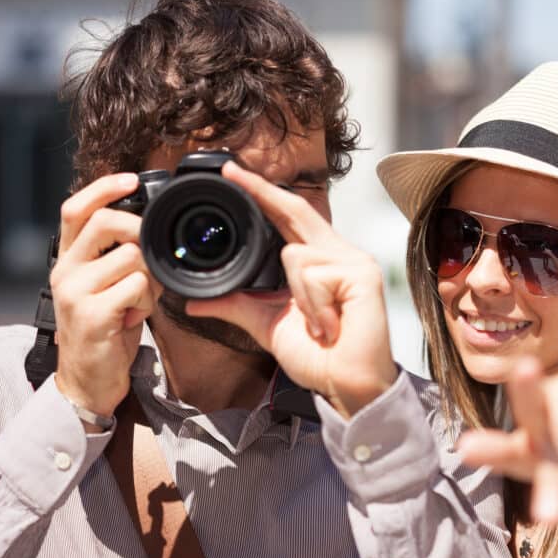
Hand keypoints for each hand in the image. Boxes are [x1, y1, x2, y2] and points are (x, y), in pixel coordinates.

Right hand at [50, 173, 162, 418]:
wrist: (87, 382)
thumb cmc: (104, 330)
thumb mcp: (104, 286)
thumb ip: (115, 256)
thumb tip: (147, 226)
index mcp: (68, 259)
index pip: (75, 208)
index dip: (103, 187)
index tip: (133, 178)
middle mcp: (65, 271)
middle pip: (106, 222)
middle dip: (140, 230)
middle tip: (152, 254)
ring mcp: (75, 292)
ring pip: (131, 257)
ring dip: (151, 276)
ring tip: (143, 299)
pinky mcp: (91, 315)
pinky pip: (136, 288)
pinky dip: (147, 300)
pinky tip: (136, 316)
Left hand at [186, 161, 397, 417]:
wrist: (346, 385)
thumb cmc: (318, 357)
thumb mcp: (266, 325)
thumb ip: (235, 305)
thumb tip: (194, 302)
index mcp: (320, 261)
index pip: (289, 218)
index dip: (263, 195)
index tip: (233, 175)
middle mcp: (340, 254)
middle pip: (296, 212)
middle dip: (262, 192)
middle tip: (230, 172)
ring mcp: (354, 263)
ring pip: (296, 255)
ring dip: (296, 297)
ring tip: (317, 325)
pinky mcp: (362, 276)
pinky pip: (314, 275)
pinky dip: (313, 306)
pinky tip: (328, 326)